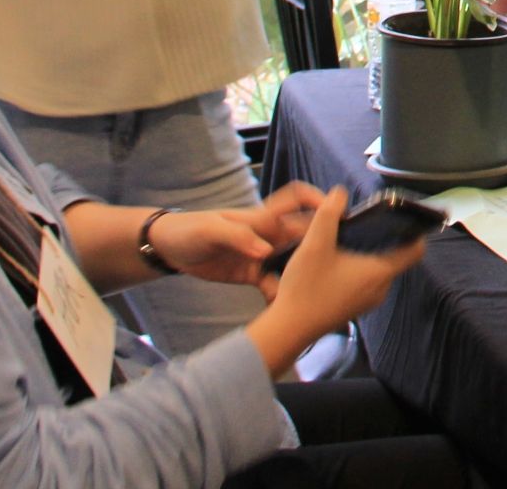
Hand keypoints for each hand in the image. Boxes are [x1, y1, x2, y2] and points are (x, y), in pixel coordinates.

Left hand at [149, 183, 321, 286]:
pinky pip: (273, 284)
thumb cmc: (190, 229)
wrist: (168, 250)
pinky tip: (283, 307)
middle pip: (303, 234)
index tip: (336, 213)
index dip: (317, 199)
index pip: (296, 199)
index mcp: (261, 217)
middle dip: (321, 244)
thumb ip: (239, 237)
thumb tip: (266, 252)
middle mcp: (267, 234)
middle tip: (338, 262)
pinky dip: (280, 295)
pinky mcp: (252, 274)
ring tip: (315, 291)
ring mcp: (261, 254)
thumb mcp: (211, 229)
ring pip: (293, 262)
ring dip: (303, 274)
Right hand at [266, 186, 422, 336]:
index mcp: (379, 272)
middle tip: (364, 223)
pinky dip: (357, 268)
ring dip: (366, 253)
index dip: (416, 232)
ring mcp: (367, 302)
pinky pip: (365, 282)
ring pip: (377, 269)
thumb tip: (340, 193)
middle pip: (393, 257)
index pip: (415, 251)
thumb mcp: (314, 244)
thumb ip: (328, 214)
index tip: (406, 218)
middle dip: (382, 238)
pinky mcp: (354, 308)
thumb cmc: (305, 288)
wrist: (288, 329)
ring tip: (347, 238)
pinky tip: (336, 260)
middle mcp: (380, 290)